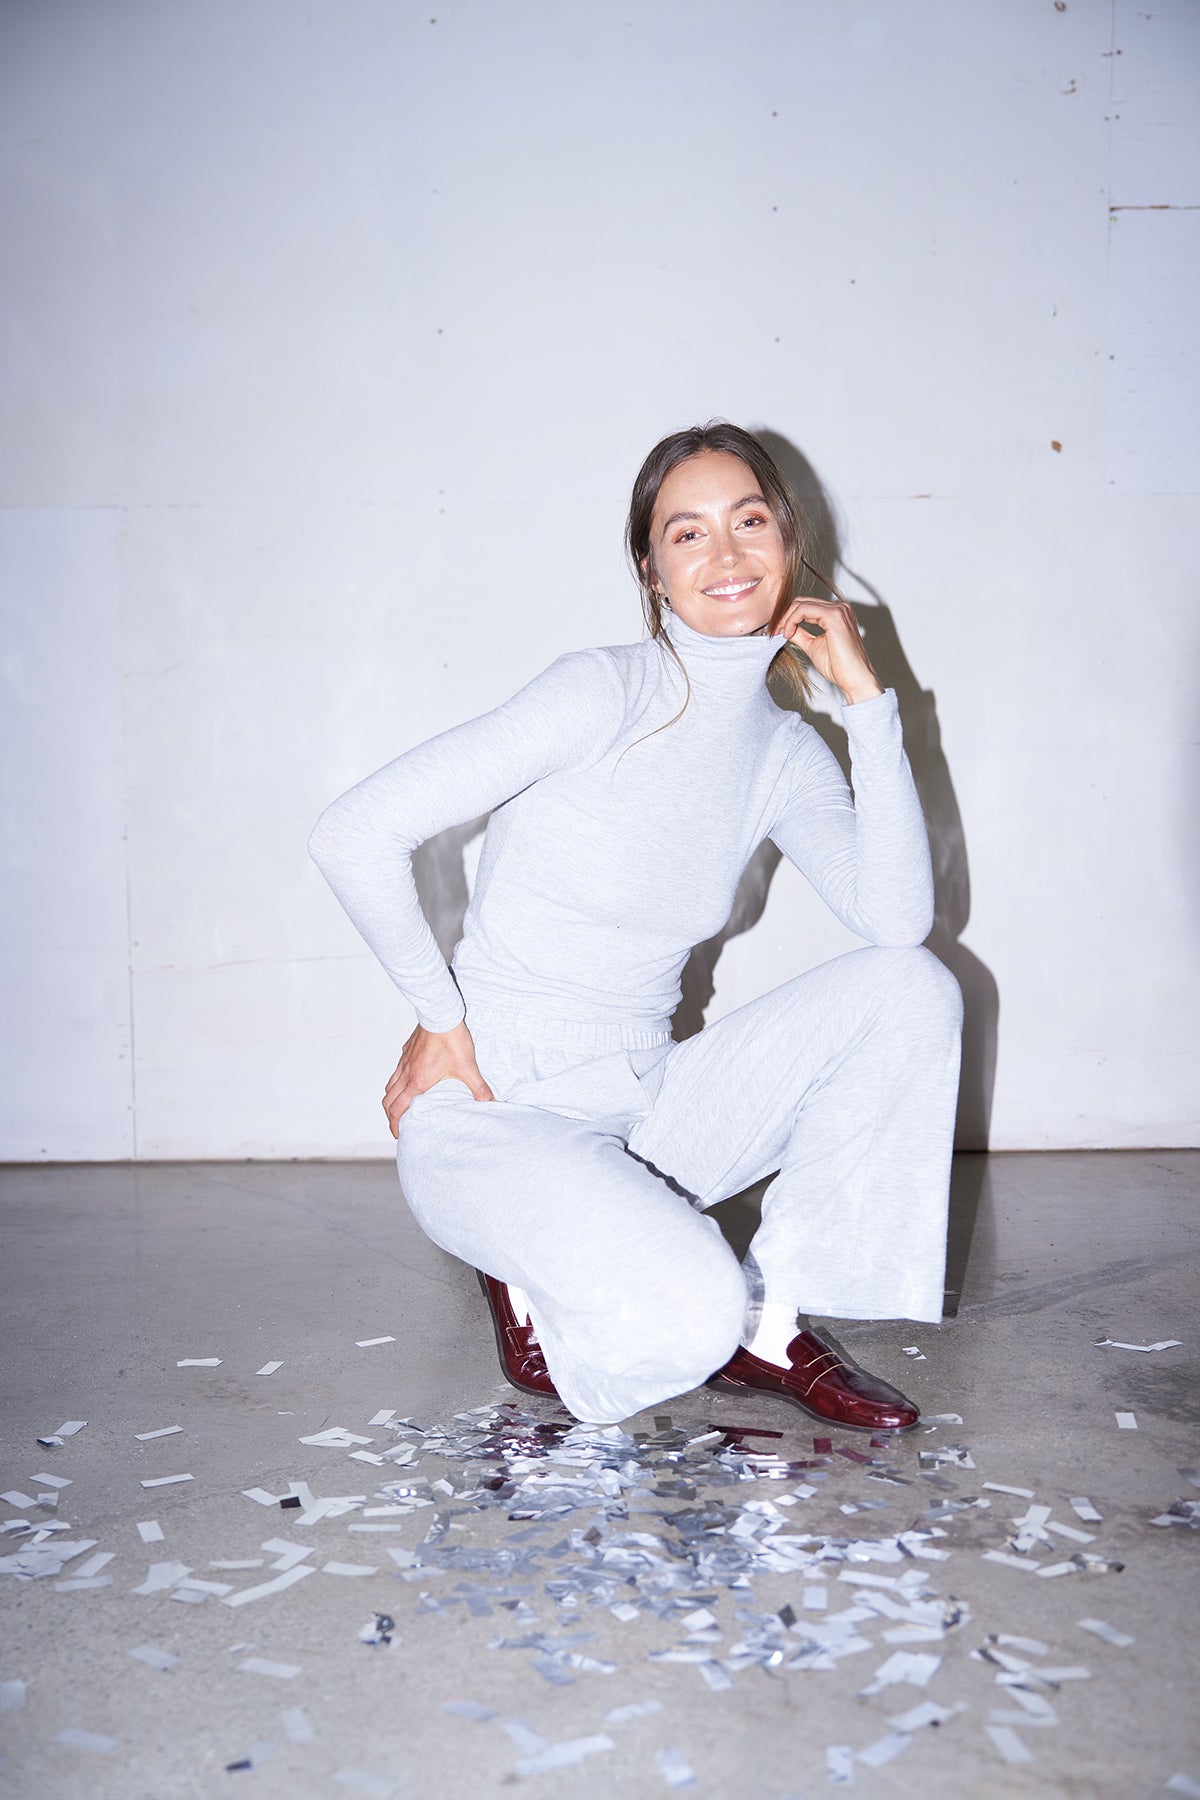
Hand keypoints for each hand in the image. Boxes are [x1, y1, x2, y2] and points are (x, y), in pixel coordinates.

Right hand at [382, 1020, 493, 1136]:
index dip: (394, 1124)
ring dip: (392, 1098)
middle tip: (397, 1124)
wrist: (441, 1014)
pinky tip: (409, 1078)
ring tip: (400, 1105)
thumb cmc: (451, 1040)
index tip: (398, 1134)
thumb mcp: (468, 1067)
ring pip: (390, 1084)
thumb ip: (478, 1088)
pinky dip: (398, 1079)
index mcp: (417, 1082)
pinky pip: (397, 1069)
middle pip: (388, 1100)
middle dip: (390, 1115)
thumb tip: (490, 1102)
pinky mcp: (407, 1050)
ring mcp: (404, 1061)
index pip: (397, 1109)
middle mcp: (406, 1073)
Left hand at [772, 596, 883, 704]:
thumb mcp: (813, 646)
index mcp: (836, 614)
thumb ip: (800, 634)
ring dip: (785, 618)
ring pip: (801, 604)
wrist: (854, 679)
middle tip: (772, 630)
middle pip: (802, 602)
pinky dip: (791, 620)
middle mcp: (840, 608)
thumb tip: (785, 629)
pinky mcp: (834, 616)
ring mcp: (838, 610)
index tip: (775, 630)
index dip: (787, 616)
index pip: (805, 606)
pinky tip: (788, 634)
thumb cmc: (839, 667)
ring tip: (779, 633)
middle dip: (783, 615)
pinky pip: (804, 610)